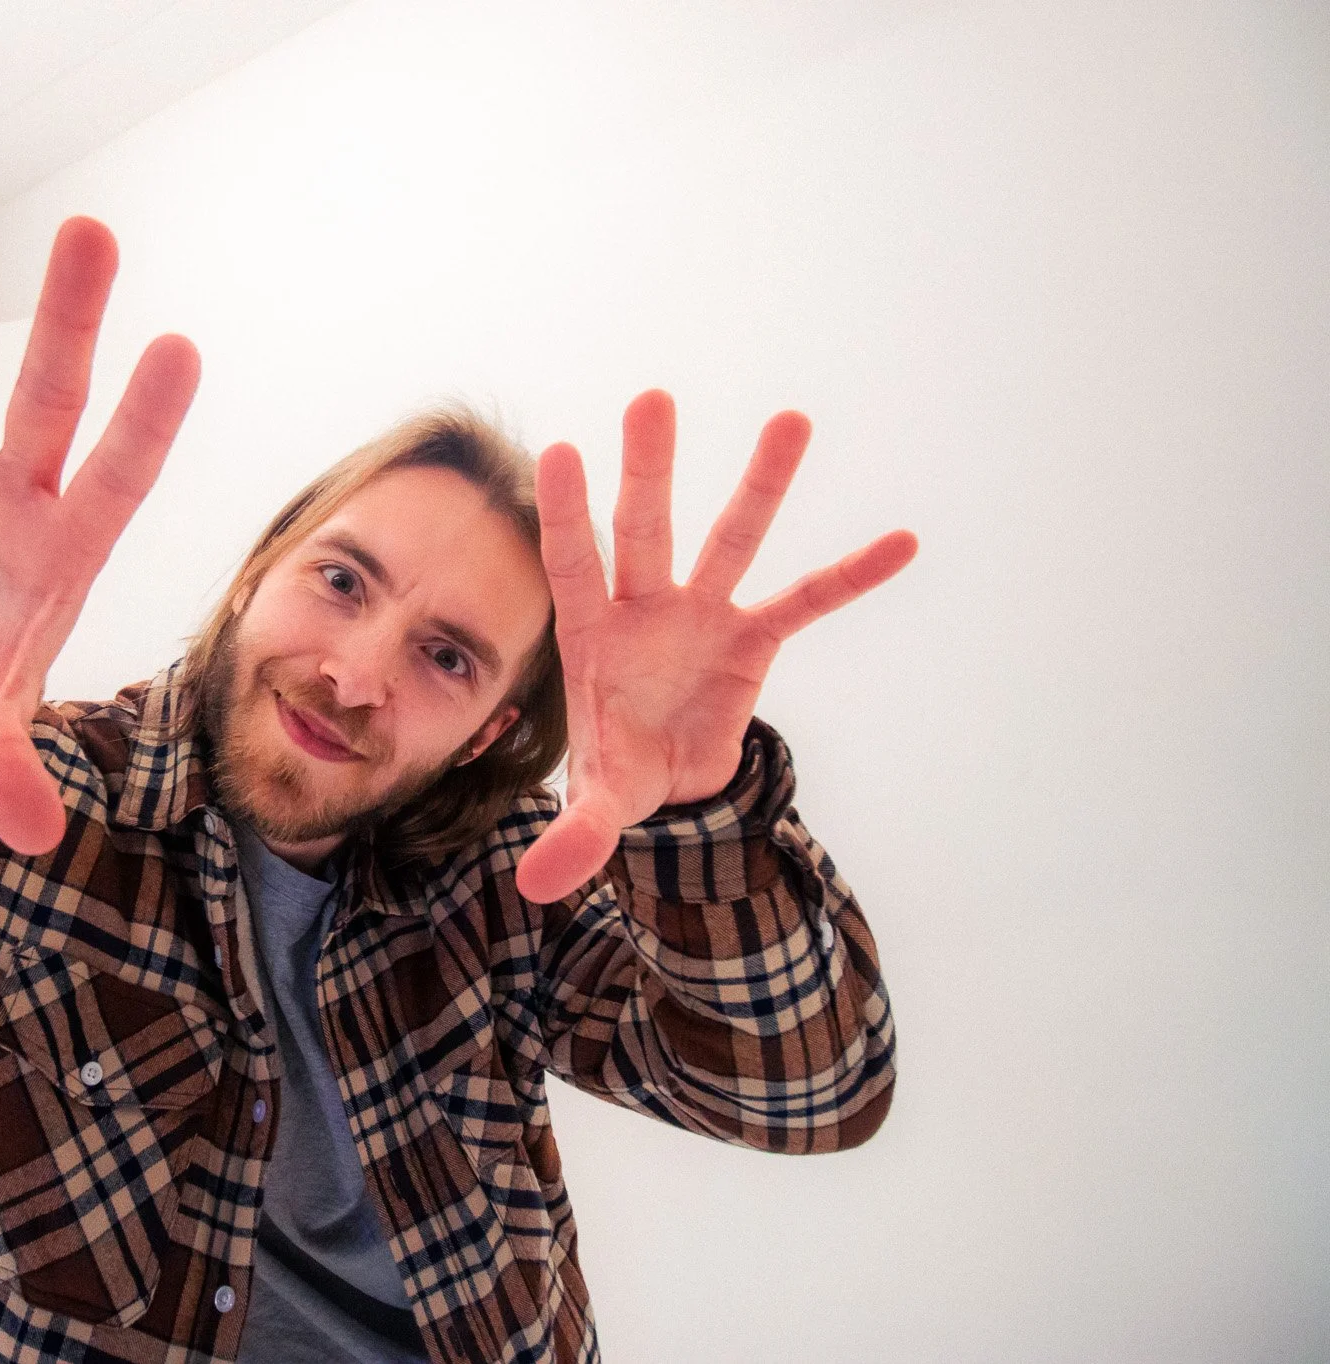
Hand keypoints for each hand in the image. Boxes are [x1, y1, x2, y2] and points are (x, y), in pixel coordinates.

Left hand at [512, 390, 916, 903]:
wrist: (669, 785)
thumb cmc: (618, 772)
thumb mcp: (599, 805)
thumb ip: (575, 836)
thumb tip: (538, 888)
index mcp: (593, 634)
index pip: (573, 564)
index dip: (567, 513)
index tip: (555, 450)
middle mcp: (646, 608)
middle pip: (646, 530)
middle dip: (649, 470)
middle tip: (652, 398)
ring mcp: (703, 615)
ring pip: (732, 540)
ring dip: (759, 484)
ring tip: (789, 419)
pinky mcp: (754, 639)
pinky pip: (806, 600)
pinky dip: (850, 574)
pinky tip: (903, 541)